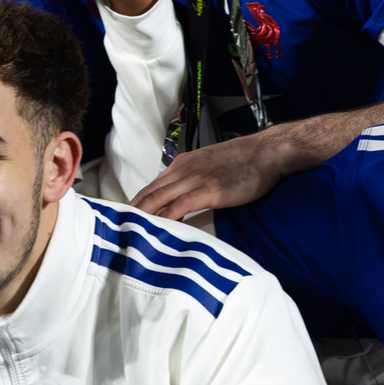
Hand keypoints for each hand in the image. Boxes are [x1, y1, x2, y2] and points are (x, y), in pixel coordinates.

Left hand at [130, 129, 302, 217]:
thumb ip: (197, 177)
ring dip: (142, 217)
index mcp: (184, 164)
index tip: (125, 216)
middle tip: (116, 228)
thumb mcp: (213, 164)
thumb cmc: (245, 160)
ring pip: (159, 199)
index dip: (136, 202)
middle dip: (131, 212)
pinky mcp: (209, 191)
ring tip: (128, 232)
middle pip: (149, 193)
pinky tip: (157, 229)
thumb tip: (187, 196)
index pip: (152, 185)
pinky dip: (166, 218)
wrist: (267, 152)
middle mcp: (184, 170)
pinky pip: (180, 206)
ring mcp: (196, 180)